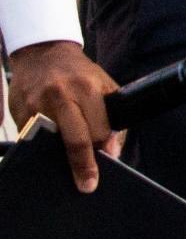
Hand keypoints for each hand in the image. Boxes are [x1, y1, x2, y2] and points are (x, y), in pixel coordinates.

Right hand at [7, 39, 123, 191]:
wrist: (44, 53)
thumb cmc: (79, 73)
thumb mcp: (104, 85)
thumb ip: (112, 115)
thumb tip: (111, 151)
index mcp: (87, 89)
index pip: (99, 129)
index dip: (104, 148)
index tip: (108, 163)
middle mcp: (61, 97)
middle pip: (75, 140)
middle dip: (83, 165)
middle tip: (88, 184)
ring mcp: (37, 107)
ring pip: (50, 144)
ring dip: (59, 158)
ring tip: (67, 170)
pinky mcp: (20, 114)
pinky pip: (32, 141)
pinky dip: (41, 149)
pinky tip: (48, 154)